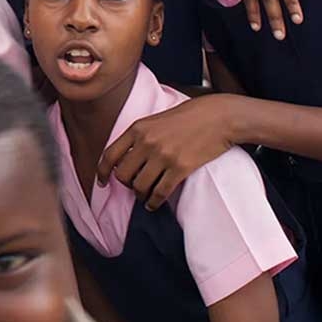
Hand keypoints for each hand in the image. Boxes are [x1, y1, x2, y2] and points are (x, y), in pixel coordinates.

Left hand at [97, 95, 241, 210]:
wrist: (219, 117)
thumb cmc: (189, 117)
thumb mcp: (156, 119)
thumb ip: (140, 136)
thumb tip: (125, 159)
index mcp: (138, 128)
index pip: (109, 155)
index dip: (102, 172)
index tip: (102, 183)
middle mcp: (147, 142)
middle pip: (123, 175)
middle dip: (126, 185)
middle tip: (134, 187)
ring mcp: (163, 155)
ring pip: (140, 187)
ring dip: (141, 195)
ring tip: (145, 196)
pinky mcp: (180, 168)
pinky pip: (160, 192)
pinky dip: (154, 202)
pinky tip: (154, 204)